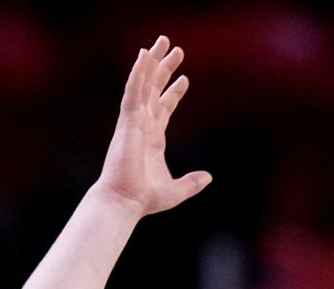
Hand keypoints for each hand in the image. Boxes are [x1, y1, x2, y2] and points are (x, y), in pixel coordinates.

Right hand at [95, 36, 211, 217]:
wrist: (125, 201)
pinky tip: (144, 55)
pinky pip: (133, 90)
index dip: (174, 93)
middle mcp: (143, 126)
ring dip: (153, 61)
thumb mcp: (177, 191)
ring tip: (164, 42)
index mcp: (153, 139)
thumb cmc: (145, 198)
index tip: (185, 79)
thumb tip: (208, 177)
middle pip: (155, 89)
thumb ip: (192, 182)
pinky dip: (138, 72)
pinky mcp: (127, 121)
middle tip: (177, 49)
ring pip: (144, 83)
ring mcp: (134, 121)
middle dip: (165, 69)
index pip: (164, 109)